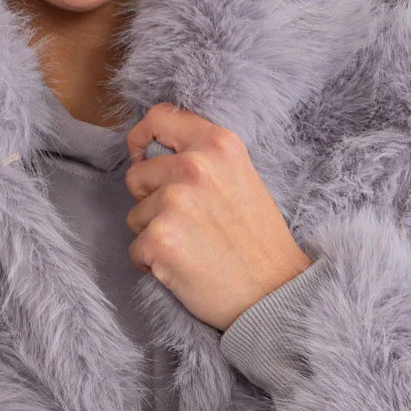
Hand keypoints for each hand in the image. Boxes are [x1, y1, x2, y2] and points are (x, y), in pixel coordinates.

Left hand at [122, 101, 311, 329]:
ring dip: (154, 235)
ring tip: (193, 248)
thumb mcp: (241, 178)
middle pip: (138, 175)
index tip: (140, 156)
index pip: (159, 118)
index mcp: (218, 144)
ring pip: (134, 216)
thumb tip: (154, 152)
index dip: (141, 138)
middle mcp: (193, 166)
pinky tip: (185, 269)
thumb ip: (204, 159)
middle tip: (189, 225)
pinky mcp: (159, 239)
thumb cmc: (259, 241)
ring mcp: (174, 201)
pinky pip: (135, 250)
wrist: (275, 292)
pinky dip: (153, 264)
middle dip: (151, 201)